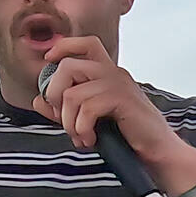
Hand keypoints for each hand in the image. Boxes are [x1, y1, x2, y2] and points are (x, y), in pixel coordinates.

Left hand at [32, 35, 195, 194]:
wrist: (158, 153)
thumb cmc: (126, 136)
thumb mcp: (88, 121)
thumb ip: (63, 110)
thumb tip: (38, 100)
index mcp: (107, 73)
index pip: (86, 43)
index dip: (63, 46)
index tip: (48, 62)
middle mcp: (113, 73)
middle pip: (69, 65)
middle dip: (55, 95)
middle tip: (64, 119)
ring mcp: (119, 84)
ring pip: (72, 93)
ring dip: (69, 121)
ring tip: (80, 137)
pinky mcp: (123, 99)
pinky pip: (86, 108)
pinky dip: (81, 128)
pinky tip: (91, 140)